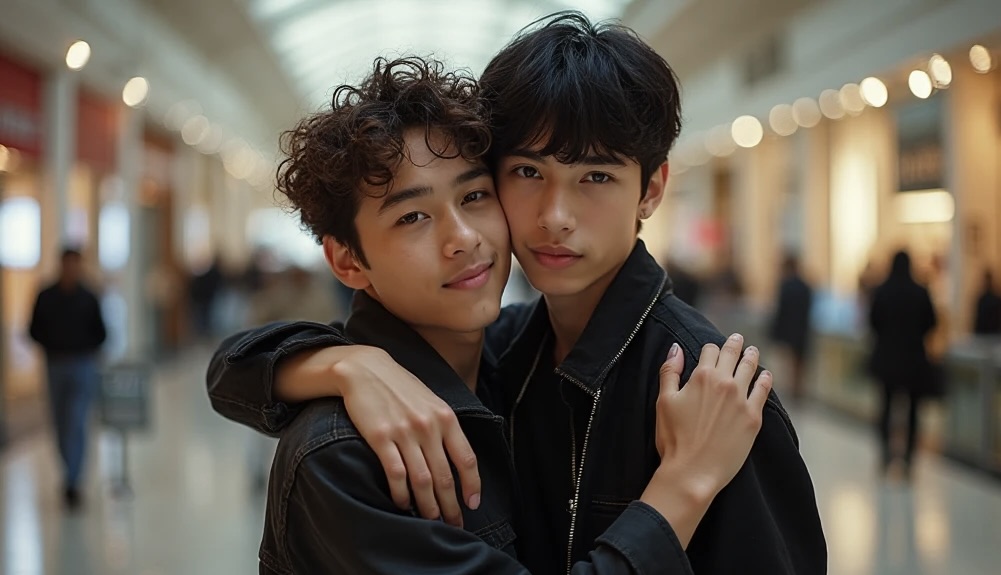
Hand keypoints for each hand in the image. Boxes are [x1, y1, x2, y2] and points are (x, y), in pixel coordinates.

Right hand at [277, 345, 480, 526]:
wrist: (366, 369)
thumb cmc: (401, 388)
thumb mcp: (432, 401)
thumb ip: (446, 426)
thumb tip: (458, 459)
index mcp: (446, 417)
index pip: (466, 459)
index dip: (472, 486)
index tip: (472, 505)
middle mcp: (429, 427)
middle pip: (445, 477)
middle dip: (450, 506)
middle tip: (453, 525)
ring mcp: (404, 433)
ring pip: (422, 480)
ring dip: (427, 506)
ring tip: (430, 522)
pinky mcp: (380, 438)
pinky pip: (395, 474)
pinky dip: (400, 494)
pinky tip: (402, 504)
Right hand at [641, 334, 771, 546]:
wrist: (693, 471)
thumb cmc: (673, 439)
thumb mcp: (663, 401)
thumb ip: (670, 372)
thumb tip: (676, 348)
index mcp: (701, 376)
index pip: (710, 350)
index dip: (710, 348)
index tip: (713, 349)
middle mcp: (724, 383)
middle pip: (732, 354)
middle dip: (734, 344)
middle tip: (738, 338)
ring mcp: (742, 399)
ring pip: (750, 368)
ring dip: (751, 356)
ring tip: (753, 351)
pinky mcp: (753, 417)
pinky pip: (763, 391)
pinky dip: (765, 380)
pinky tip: (766, 375)